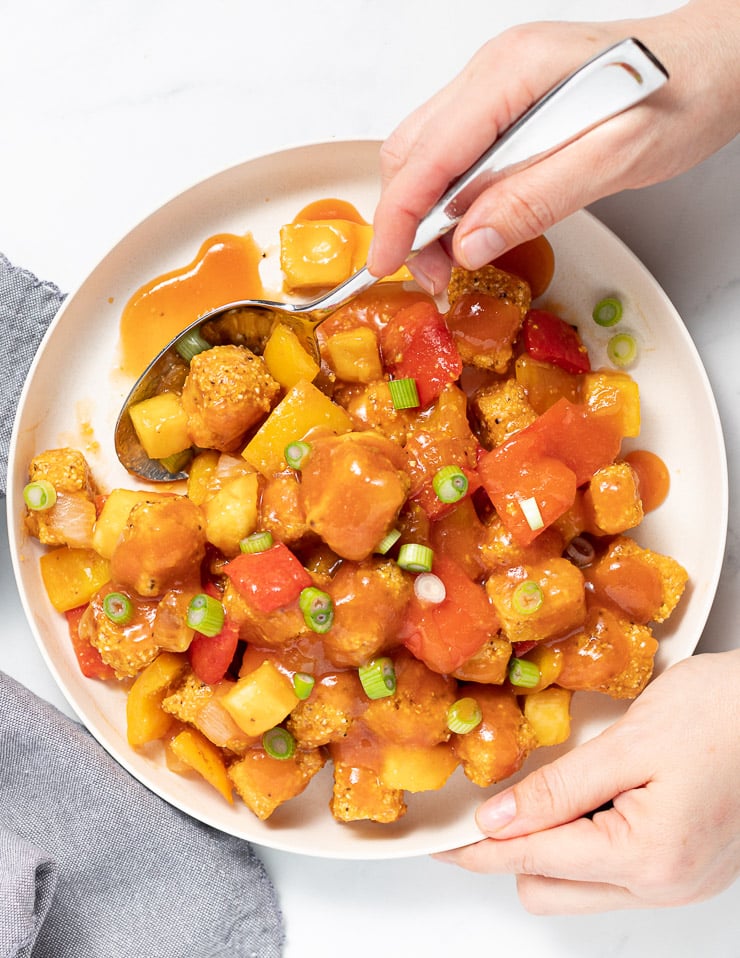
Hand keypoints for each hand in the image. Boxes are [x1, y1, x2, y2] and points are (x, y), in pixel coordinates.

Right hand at [368, 0, 739, 292]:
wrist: (717, 62)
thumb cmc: (682, 97)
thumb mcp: (615, 157)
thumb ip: (536, 197)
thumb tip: (468, 242)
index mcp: (512, 74)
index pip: (427, 155)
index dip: (399, 217)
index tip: (387, 266)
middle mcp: (493, 71)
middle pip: (412, 151)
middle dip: (407, 221)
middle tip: (434, 276)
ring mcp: (496, 84)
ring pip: (426, 153)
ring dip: (426, 213)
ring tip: (453, 261)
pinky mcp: (506, 102)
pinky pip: (456, 153)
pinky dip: (450, 197)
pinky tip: (472, 226)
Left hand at [434, 649, 739, 912]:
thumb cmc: (723, 713)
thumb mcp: (630, 742)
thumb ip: (559, 787)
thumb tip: (497, 820)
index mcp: (649, 856)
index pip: (534, 860)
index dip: (479, 849)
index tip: (441, 842)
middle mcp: (666, 885)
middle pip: (551, 888)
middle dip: (515, 848)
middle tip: (496, 798)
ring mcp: (681, 881)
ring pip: (582, 887)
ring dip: (553, 846)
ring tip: (555, 789)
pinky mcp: (689, 867)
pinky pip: (616, 872)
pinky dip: (589, 842)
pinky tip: (591, 799)